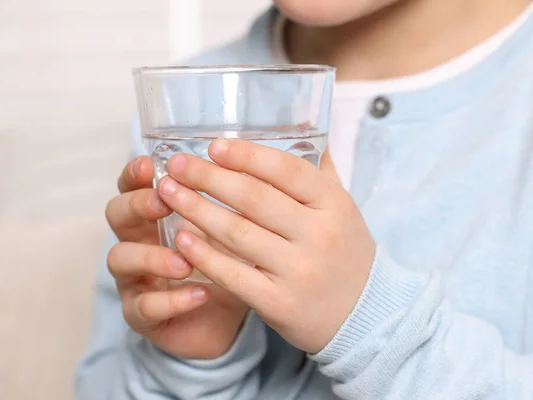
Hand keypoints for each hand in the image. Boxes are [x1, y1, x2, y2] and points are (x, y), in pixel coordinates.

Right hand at [105, 156, 248, 358]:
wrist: (227, 318)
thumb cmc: (222, 264)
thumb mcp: (225, 230)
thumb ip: (222, 205)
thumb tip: (240, 169)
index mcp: (154, 217)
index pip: (133, 187)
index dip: (135, 174)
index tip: (149, 164)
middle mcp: (137, 242)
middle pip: (117, 215)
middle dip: (137, 205)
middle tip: (162, 202)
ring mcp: (134, 280)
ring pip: (121, 260)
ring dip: (153, 257)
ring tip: (185, 262)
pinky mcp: (142, 316)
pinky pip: (145, 307)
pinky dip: (173, 300)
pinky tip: (200, 293)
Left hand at [157, 140, 375, 353]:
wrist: (365, 314)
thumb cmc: (346, 254)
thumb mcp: (344, 210)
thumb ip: (321, 173)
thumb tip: (305, 129)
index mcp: (334, 204)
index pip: (287, 170)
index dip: (246, 156)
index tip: (213, 146)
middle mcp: (318, 234)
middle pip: (253, 198)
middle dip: (207, 177)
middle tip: (176, 165)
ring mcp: (299, 270)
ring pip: (237, 233)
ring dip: (195, 209)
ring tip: (168, 193)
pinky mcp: (279, 303)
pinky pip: (233, 275)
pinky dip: (204, 255)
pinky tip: (181, 238)